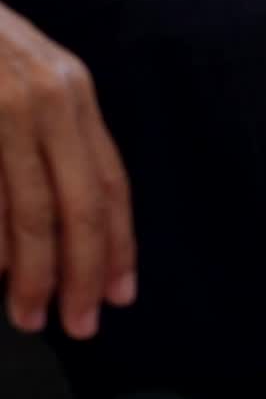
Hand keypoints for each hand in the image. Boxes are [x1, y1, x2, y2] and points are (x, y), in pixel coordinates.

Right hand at [0, 2, 135, 338]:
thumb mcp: (33, 74)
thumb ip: (56, 135)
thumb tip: (72, 224)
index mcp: (74, 92)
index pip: (111, 183)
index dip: (119, 244)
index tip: (121, 293)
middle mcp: (49, 101)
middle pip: (80, 207)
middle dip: (84, 274)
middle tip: (81, 324)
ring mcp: (4, 111)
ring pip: (31, 212)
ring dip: (33, 274)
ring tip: (28, 315)